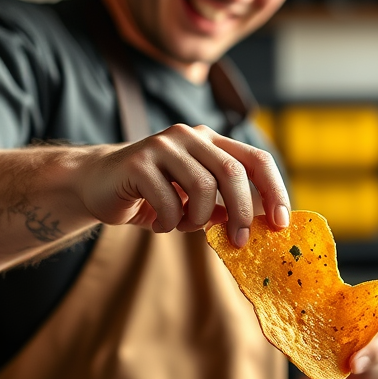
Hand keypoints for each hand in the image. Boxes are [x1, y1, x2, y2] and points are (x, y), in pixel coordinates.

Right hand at [75, 124, 289, 245]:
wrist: (97, 184)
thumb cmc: (154, 195)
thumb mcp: (195, 202)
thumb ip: (223, 207)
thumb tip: (258, 227)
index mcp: (212, 142)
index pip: (256, 159)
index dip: (274, 190)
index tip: (281, 222)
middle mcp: (191, 137)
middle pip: (232, 171)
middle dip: (242, 212)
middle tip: (240, 241)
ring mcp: (163, 145)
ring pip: (202, 186)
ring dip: (198, 219)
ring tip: (183, 226)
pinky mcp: (138, 162)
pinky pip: (169, 200)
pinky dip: (170, 223)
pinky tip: (159, 225)